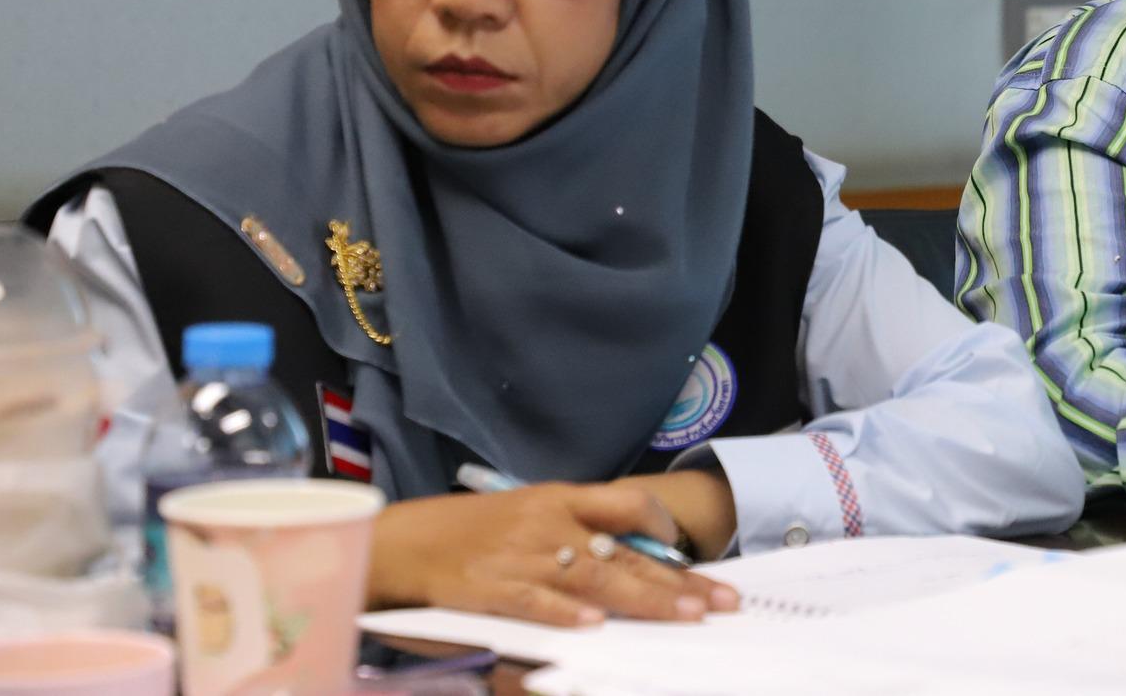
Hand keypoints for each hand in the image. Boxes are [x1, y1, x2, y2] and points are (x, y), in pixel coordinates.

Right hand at [368, 481, 739, 625]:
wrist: (402, 542)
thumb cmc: (473, 533)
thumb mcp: (531, 516)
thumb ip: (579, 533)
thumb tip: (635, 561)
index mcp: (560, 499)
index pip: (628, 504)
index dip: (664, 530)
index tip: (692, 559)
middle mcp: (548, 523)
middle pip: (626, 551)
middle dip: (679, 580)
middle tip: (722, 603)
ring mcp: (521, 556)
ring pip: (595, 577)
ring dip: (645, 598)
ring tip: (687, 616)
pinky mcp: (490, 589)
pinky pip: (534, 600)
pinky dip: (564, 612)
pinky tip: (595, 625)